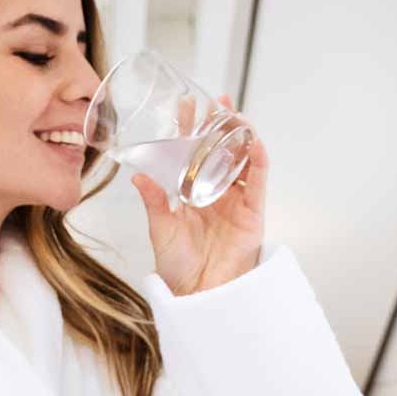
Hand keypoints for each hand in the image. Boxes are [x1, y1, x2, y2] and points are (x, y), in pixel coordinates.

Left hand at [130, 93, 266, 295]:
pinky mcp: (253, 213)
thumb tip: (137, 177)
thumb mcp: (160, 229)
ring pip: (243, 160)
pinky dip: (259, 161)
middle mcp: (216, 191)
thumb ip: (154, 202)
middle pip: (222, 149)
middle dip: (221, 124)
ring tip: (236, 116)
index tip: (186, 103)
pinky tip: (255, 143)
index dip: (191, 127)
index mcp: (192, 191)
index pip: (193, 151)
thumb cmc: (178, 266)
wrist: (198, 294)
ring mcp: (237, 201)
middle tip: (217, 101)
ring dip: (243, 136)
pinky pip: (259, 182)